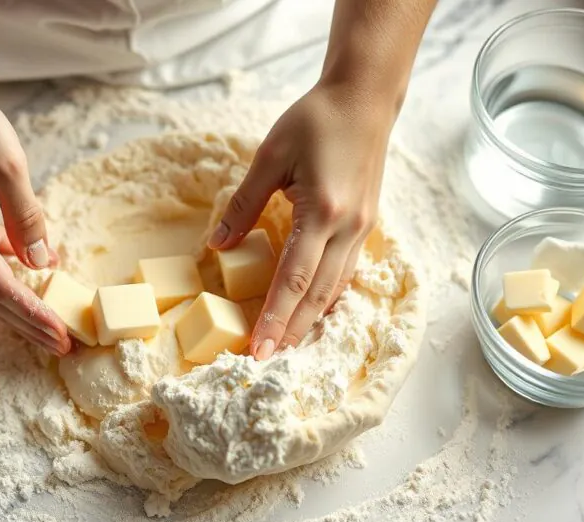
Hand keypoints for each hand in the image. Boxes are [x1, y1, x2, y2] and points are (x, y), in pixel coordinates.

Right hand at [0, 83, 71, 355]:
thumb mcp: (10, 167)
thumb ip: (28, 218)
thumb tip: (43, 262)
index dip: (32, 314)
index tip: (60, 335)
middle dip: (27, 322)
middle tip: (63, 344)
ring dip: (19, 301)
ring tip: (54, 320)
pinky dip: (8, 269)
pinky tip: (37, 272)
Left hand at [208, 83, 392, 360]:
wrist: (364, 99)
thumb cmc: (315, 120)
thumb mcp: (270, 156)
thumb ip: (243, 203)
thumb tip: (217, 246)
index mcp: (322, 211)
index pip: (294, 278)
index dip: (275, 317)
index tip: (258, 348)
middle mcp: (348, 228)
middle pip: (317, 294)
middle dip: (292, 331)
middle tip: (266, 361)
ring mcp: (362, 229)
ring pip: (335, 288)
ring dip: (310, 320)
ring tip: (285, 346)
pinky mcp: (365, 225)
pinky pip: (345, 272)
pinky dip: (327, 298)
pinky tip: (311, 312)